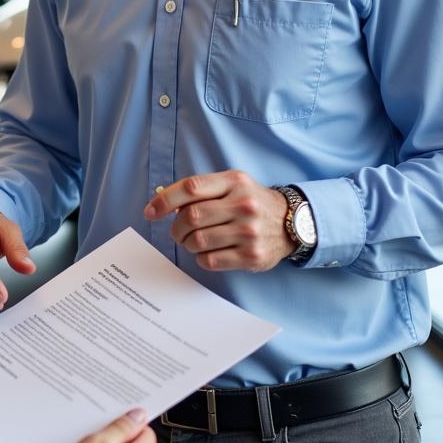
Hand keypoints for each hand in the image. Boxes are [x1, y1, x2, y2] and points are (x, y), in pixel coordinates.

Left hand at [144, 170, 292, 271]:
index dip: (165, 200)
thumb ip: (200, 190)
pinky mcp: (252, 256)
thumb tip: (163, 203)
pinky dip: (200, 258)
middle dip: (176, 227)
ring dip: (187, 243)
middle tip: (178, 231)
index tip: (150, 211)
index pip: (190, 188)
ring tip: (193, 241)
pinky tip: (207, 252)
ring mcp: (249, 232)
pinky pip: (210, 260)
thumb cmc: (250, 201)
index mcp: (234, 182)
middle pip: (191, 217)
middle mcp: (244, 205)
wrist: (292, 222)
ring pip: (198, 241)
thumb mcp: (230, 185)